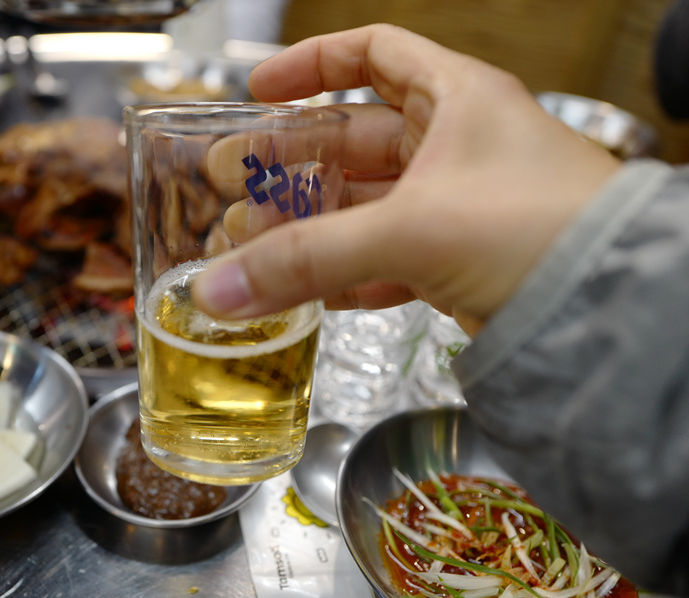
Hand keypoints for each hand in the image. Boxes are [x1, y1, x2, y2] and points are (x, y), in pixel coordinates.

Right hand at [192, 24, 620, 334]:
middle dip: (293, 168)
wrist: (612, 308)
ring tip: (258, 252)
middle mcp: (458, 144)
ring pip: (367, 207)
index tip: (258, 91)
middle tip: (239, 193)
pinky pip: (388, 258)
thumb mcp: (410, 229)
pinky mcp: (461, 259)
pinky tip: (311, 294)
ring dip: (313, 229)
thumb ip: (307, 258)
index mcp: (455, 98)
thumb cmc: (541, 229)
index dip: (311, 66)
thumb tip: (220, 287)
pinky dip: (347, 275)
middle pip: (354, 141)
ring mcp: (459, 203)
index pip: (372, 54)